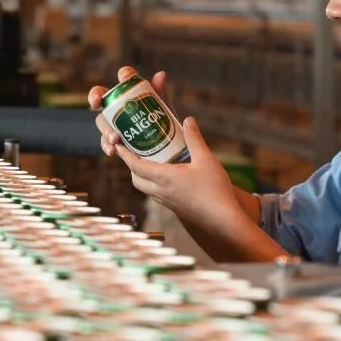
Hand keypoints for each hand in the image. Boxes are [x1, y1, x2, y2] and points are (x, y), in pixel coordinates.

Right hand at [88, 66, 173, 156]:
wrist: (167, 151)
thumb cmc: (164, 126)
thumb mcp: (165, 111)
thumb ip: (162, 94)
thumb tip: (161, 74)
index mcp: (133, 92)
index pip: (125, 77)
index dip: (123, 74)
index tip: (124, 77)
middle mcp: (118, 104)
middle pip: (102, 96)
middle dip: (95, 96)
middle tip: (96, 102)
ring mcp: (113, 123)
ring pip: (102, 121)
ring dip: (105, 128)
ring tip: (115, 138)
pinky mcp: (113, 141)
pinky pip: (105, 141)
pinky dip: (107, 146)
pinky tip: (112, 151)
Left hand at [112, 116, 238, 230]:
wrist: (223, 220)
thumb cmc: (214, 189)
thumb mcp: (206, 158)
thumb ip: (194, 138)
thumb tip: (187, 120)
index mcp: (164, 178)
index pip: (136, 166)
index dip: (124, 155)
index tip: (117, 146)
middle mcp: (161, 191)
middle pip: (136, 179)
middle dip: (131, 166)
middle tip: (134, 152)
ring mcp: (167, 202)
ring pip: (146, 189)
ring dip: (142, 176)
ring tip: (150, 162)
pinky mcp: (175, 208)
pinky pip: (157, 195)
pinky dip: (154, 184)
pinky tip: (168, 177)